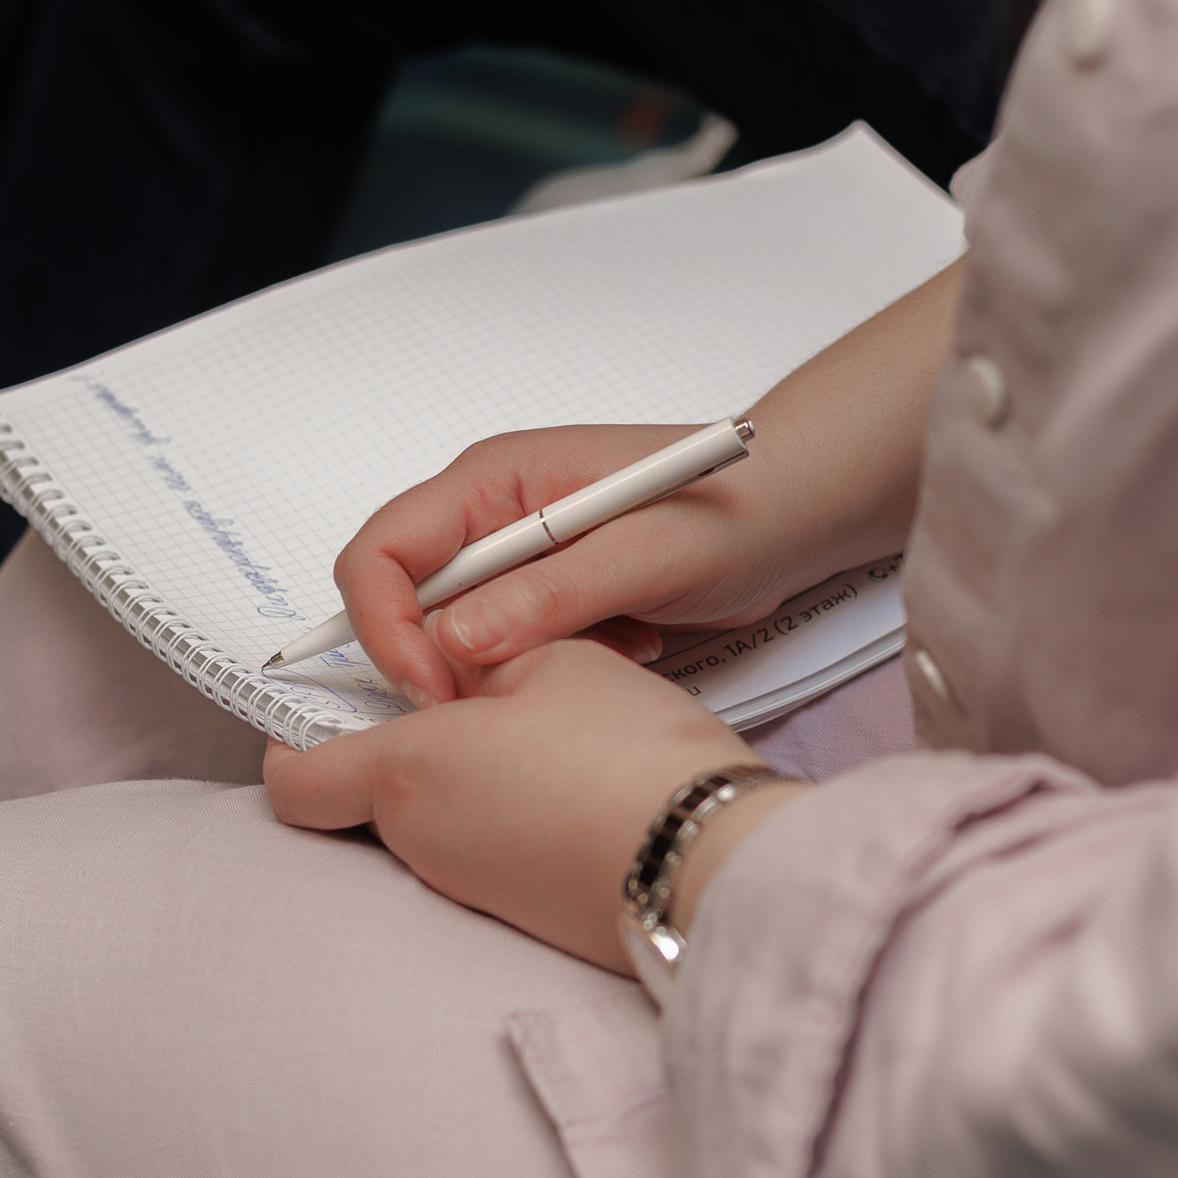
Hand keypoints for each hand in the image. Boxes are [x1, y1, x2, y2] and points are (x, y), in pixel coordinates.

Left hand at [262, 638, 806, 972]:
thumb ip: (480, 653)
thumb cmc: (633, 759)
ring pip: (429, 820)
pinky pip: (482, 850)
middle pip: (366, 795)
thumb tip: (451, 656)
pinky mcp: (518, 913)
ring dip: (461, 773)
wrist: (710, 864)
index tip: (339, 697)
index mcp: (407, 773)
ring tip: (539, 727)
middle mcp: (422, 842)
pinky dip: (504, 810)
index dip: (298, 737)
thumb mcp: (553, 659)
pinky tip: (568, 778)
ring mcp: (468, 887)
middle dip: (400, 743)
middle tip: (464, 690)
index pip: (294, 778)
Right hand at [334, 259, 963, 706]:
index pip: (381, 550)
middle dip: (442, 657)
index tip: (433, 686)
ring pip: (455, 630)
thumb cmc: (731, 506)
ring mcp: (516, 552)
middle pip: (405, 597)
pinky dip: (550, 664)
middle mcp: (490, 511)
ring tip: (598, 650)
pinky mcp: (545, 590)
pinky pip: (506, 645)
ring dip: (509, 663)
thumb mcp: (645, 553)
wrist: (795, 509)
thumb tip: (458, 639)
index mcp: (493, 478)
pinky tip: (621, 645)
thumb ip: (548, 594)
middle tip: (503, 699)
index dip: (386, 626)